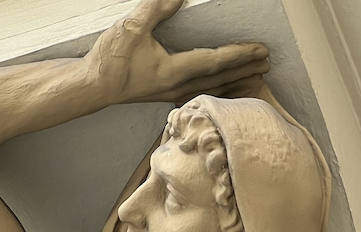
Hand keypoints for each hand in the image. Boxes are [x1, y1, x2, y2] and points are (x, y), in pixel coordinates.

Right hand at [86, 0, 269, 105]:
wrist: (92, 87)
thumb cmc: (110, 60)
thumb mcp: (132, 28)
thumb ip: (157, 8)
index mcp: (172, 71)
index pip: (214, 61)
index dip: (238, 54)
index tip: (260, 49)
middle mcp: (176, 87)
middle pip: (219, 78)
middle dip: (245, 69)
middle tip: (268, 62)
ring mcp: (172, 94)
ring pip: (212, 88)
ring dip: (235, 81)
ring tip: (255, 77)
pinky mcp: (165, 95)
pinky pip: (200, 92)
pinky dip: (218, 88)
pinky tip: (225, 88)